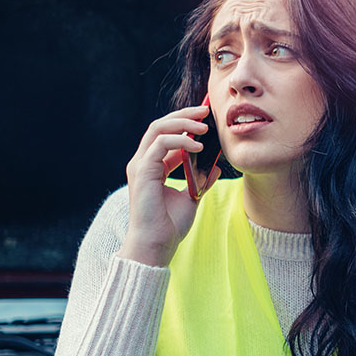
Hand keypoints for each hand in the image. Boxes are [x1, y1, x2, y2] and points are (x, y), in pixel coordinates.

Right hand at [117, 104, 221, 266]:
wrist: (157, 245)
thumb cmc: (170, 226)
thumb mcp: (192, 198)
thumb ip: (200, 180)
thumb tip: (215, 166)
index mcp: (153, 167)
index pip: (167, 135)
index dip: (186, 123)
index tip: (207, 117)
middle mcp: (144, 162)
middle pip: (160, 125)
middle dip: (184, 115)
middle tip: (206, 110)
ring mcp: (140, 165)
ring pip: (158, 129)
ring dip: (183, 123)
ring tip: (204, 127)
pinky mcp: (142, 171)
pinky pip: (160, 144)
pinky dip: (180, 140)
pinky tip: (197, 146)